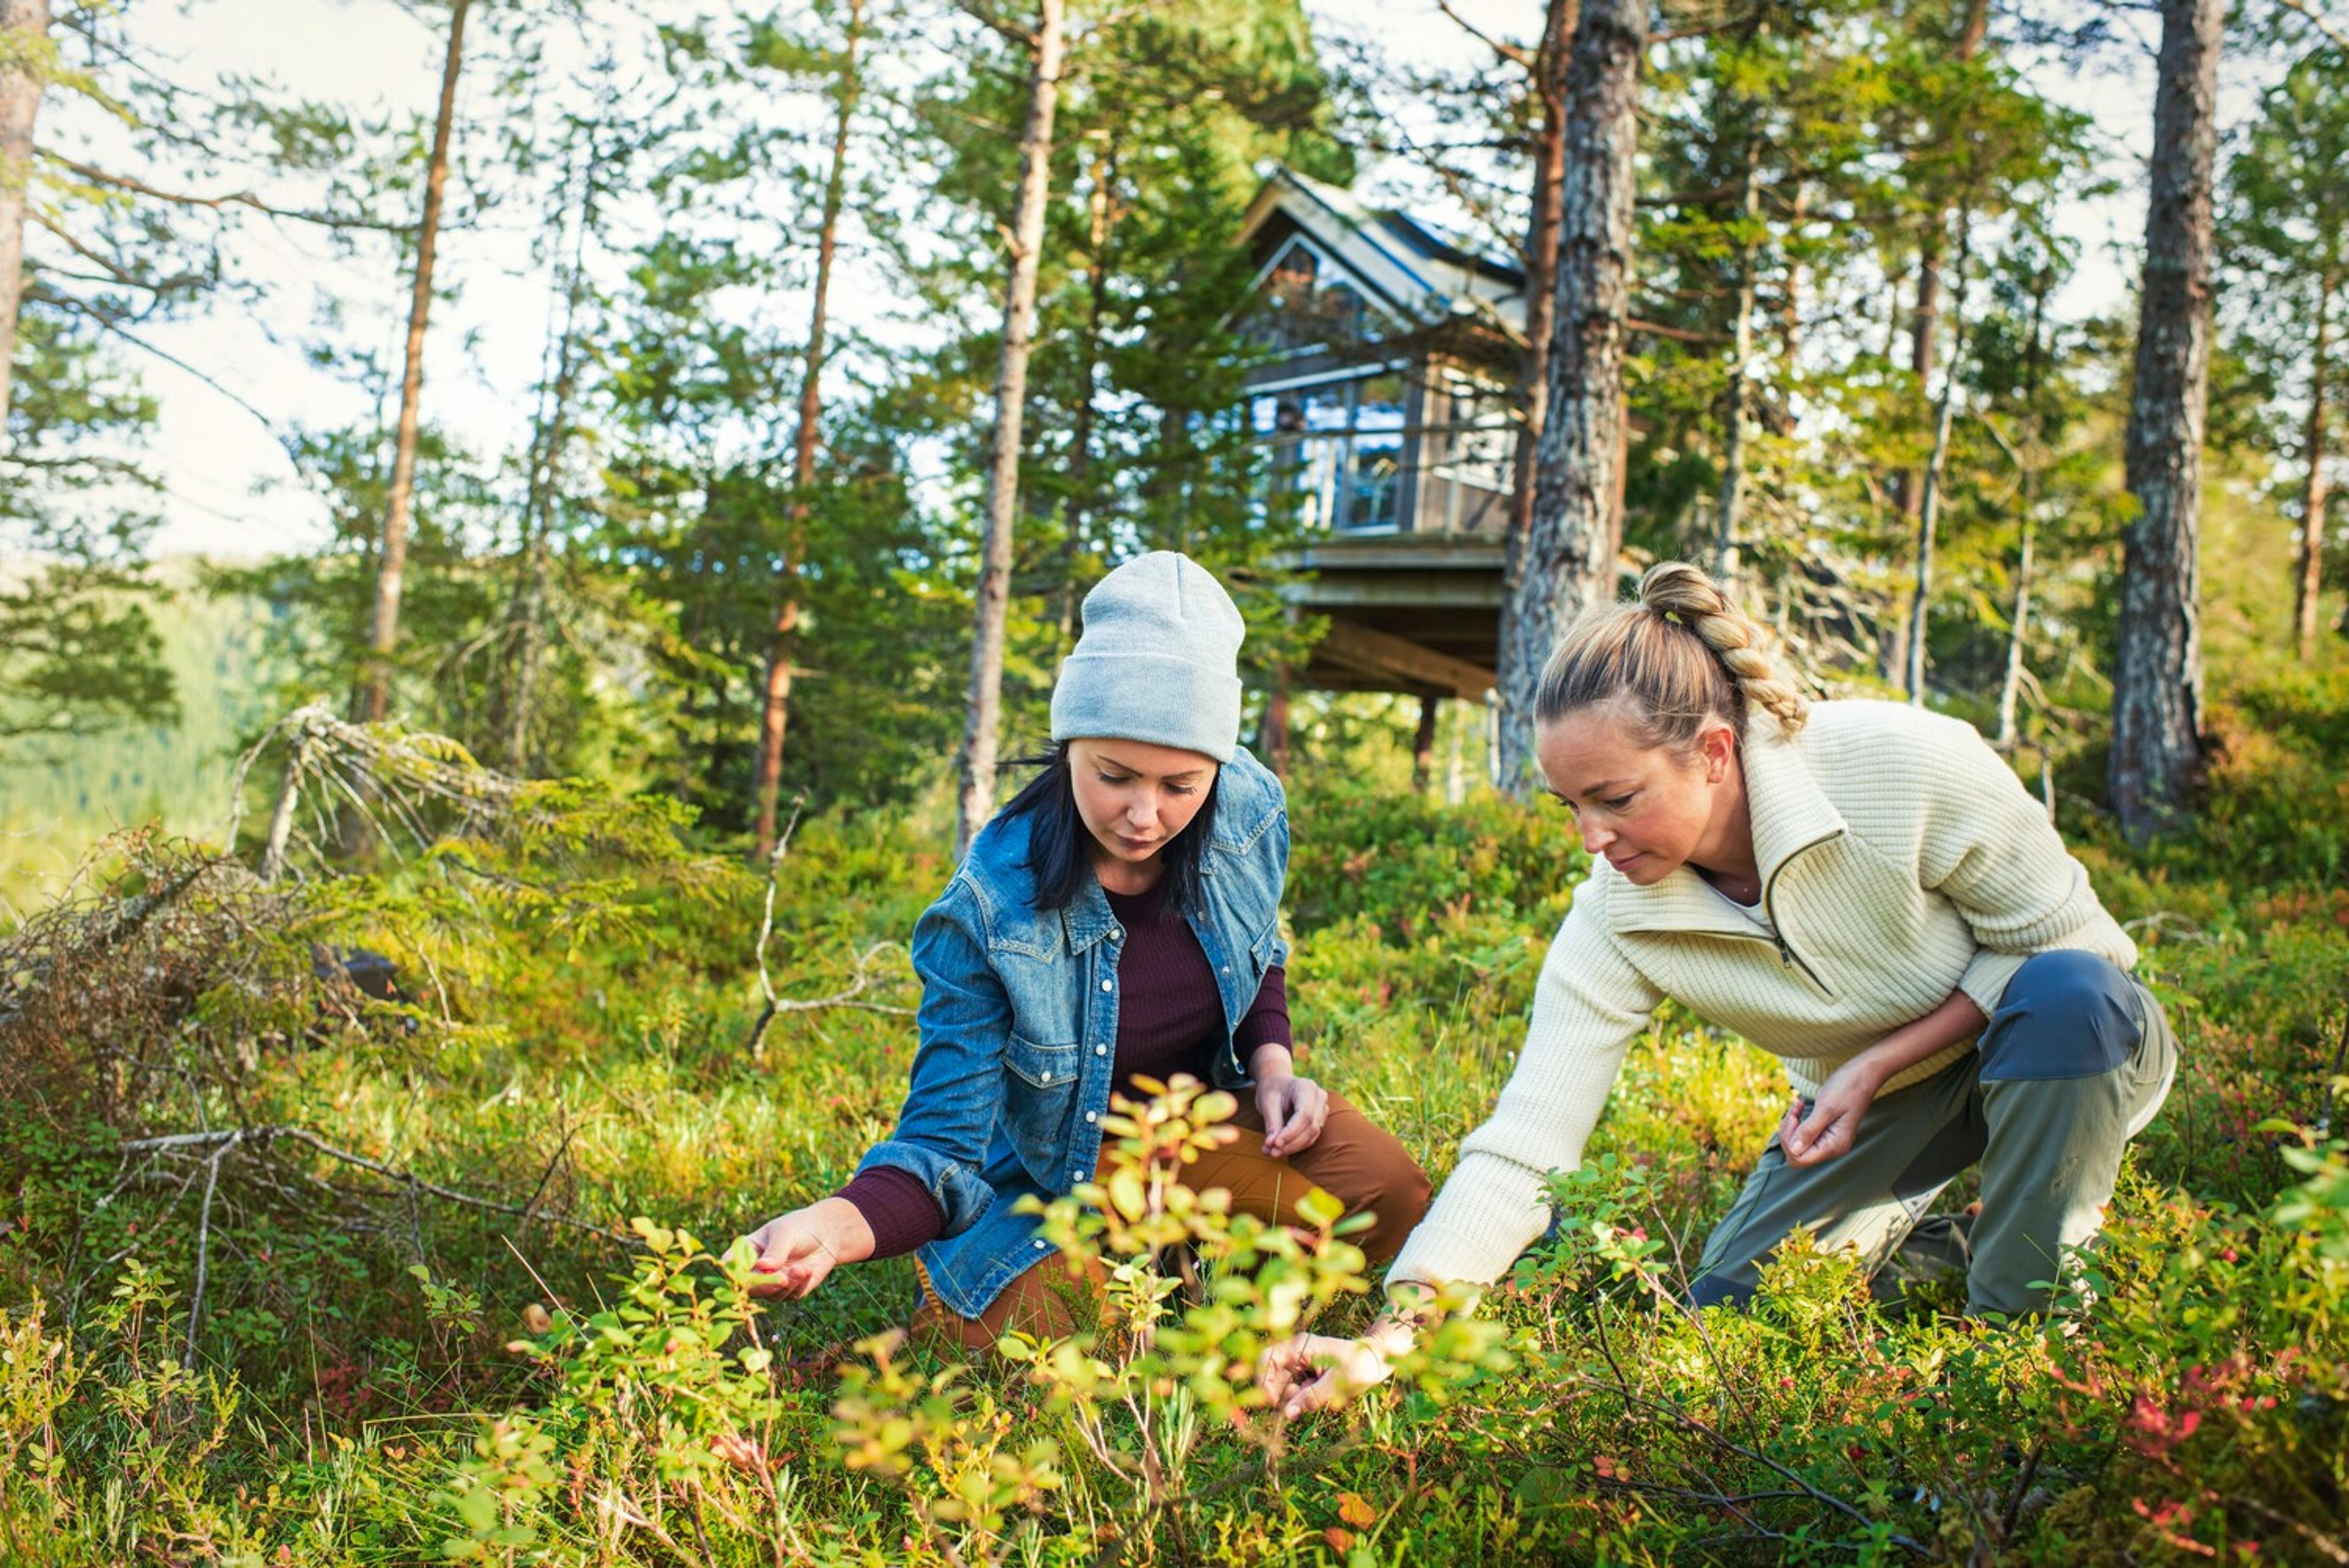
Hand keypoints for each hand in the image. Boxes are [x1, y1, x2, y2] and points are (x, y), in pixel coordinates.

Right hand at [737, 1197, 873, 1298]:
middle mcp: (757, 1270)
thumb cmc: (800, 1227)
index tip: (747, 1273)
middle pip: (749, 1287)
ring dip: (786, 1285)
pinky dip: (799, 1285)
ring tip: (801, 1269)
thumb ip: (775, 1252)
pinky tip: (808, 1270)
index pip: (731, 1264)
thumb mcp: (786, 1234)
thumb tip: (763, 1267)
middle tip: (782, 1279)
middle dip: (765, 1285)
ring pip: (770, 1295)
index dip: (733, 1273)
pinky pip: (790, 1295)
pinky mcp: (791, 1290)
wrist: (828, 1233)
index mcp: (748, 1251)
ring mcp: (773, 1282)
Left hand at [1252, 1053, 1327, 1157]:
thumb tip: (1271, 1146)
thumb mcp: (1267, 1102)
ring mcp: (1322, 1109)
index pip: (1305, 1114)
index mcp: (1307, 1087)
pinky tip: (1280, 1149)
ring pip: (1312, 1135)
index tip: (1275, 1144)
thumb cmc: (1272, 1090)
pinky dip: (1296, 1146)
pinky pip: (1310, 1137)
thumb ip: (1272, 1123)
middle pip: (1311, 1126)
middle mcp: (1319, 1098)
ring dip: (1293, 1147)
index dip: (1291, 1132)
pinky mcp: (1319, 1121)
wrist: (1278, 1083)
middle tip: (1272, 1152)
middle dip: (1291, 1143)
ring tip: (1272, 1152)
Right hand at [1256, 1328, 1399, 1416]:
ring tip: (1311, 1403)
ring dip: (1291, 1399)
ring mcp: (1301, 1362)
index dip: (1264, 1381)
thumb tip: (1288, 1413)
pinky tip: (1316, 1398)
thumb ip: (1312, 1398)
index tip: (1275, 1403)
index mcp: (1301, 1346)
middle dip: (1280, 1395)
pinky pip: (1294, 1389)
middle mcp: (1297, 1352)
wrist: (1378, 1359)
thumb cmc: (1360, 1364)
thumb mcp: (1338, 1383)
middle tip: (1295, 1410)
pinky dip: (1300, 1399)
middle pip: (1272, 1375)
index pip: (1267, 1359)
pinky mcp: (1307, 1373)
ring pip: (1282, 1385)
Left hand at [1779, 1054, 1886, 1166]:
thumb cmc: (1848, 1088)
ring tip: (1798, 1105)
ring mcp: (1830, 1139)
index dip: (1790, 1141)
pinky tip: (1800, 1105)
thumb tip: (1794, 1150)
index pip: (1800, 1158)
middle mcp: (1833, 1147)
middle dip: (1789, 1133)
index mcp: (1834, 1146)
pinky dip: (1798, 1120)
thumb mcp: (1826, 1108)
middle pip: (1797, 1152)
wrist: (1865, 1074)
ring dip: (1792, 1124)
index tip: (1793, 1118)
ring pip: (1798, 1142)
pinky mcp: (1827, 1129)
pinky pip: (1805, 1132)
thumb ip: (1809, 1130)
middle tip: (1794, 1112)